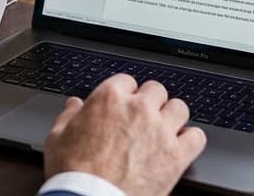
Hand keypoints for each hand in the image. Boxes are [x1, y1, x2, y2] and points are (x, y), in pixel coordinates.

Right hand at [43, 73, 206, 195]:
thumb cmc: (73, 172)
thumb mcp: (57, 138)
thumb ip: (68, 116)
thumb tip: (74, 105)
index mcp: (109, 99)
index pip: (126, 80)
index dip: (124, 93)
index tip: (123, 104)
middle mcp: (138, 109)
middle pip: (156, 89)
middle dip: (150, 101)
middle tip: (143, 116)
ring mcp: (160, 131)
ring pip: (180, 107)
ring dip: (172, 116)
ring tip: (164, 128)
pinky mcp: (176, 156)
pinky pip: (197, 136)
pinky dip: (191, 139)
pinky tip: (181, 145)